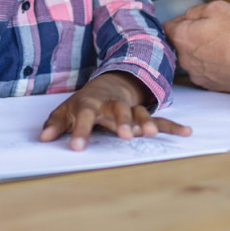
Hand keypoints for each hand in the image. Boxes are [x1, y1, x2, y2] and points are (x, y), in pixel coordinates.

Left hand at [38, 72, 190, 150]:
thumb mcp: (66, 110)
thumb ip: (55, 124)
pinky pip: (160, 119)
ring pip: (139, 113)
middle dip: (121, 122)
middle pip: (117, 110)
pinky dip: (173, 126)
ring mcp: (130, 107)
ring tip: (150, 133)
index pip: (84, 116)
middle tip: (125, 136)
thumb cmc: (85, 103)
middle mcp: (112, 104)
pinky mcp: (143, 113)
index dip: (80, 131)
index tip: (76, 148)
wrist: (109, 83)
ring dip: (145, 121)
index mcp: (91, 103)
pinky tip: (187, 132)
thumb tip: (42, 139)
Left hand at [165, 0, 229, 93]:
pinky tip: (226, 58)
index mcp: (182, 37)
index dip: (177, 21)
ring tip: (220, 45)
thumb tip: (186, 18)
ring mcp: (197, 75)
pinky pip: (203, 71)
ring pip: (190, 59)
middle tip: (208, 30)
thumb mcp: (217, 7)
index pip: (165, 28)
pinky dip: (210, 64)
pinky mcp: (210, 86)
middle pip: (177, 45)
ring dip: (199, 52)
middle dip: (187, 37)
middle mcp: (184, 59)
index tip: (188, 20)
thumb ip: (194, 11)